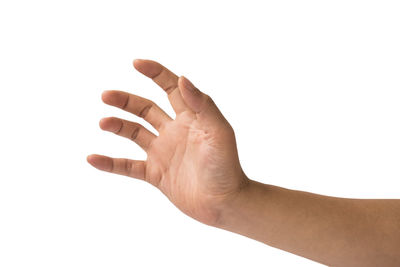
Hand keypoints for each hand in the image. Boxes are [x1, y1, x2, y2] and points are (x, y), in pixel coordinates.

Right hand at [87, 59, 248, 225]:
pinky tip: (92, 158)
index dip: (155, 73)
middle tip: (106, 95)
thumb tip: (182, 78)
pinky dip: (110, 163)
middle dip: (125, 100)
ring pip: (134, 133)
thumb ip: (202, 105)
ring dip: (117, 126)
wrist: (224, 203)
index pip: (170, 88)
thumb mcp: (218, 131)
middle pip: (145, 108)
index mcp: (190, 117)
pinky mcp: (156, 174)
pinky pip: (128, 166)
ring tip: (103, 122)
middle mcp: (174, 131)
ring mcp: (163, 152)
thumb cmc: (226, 166)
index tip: (136, 63)